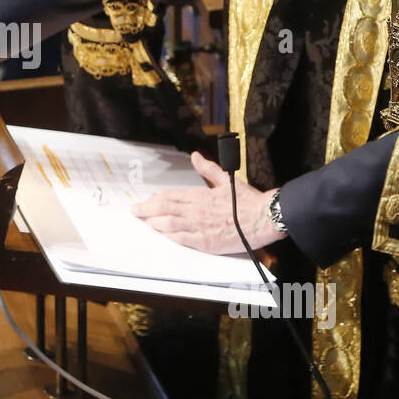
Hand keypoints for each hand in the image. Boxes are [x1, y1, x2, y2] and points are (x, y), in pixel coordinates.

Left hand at [129, 152, 284, 254]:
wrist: (263, 217)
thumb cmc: (248, 201)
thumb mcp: (226, 179)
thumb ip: (208, 169)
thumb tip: (195, 157)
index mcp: (200, 195)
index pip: (170, 196)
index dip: (154, 199)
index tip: (145, 201)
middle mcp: (196, 210)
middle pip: (164, 209)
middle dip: (146, 210)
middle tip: (135, 211)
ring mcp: (199, 227)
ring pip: (168, 224)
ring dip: (153, 223)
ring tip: (143, 222)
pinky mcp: (205, 242)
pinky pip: (181, 239)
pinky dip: (168, 237)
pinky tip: (161, 236)